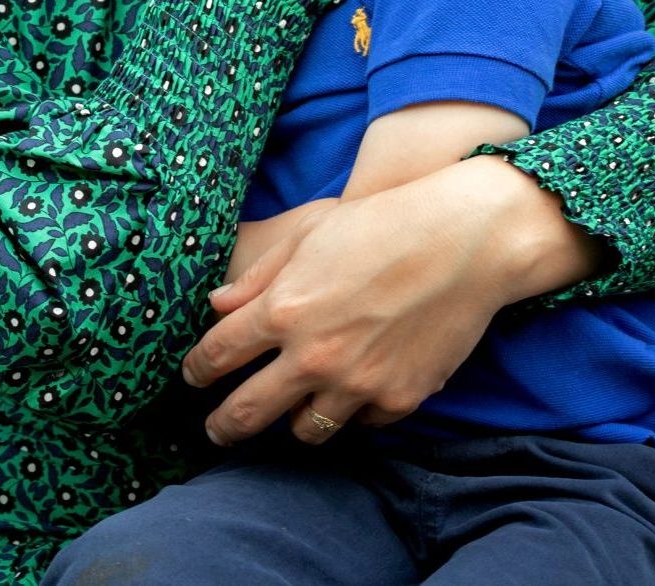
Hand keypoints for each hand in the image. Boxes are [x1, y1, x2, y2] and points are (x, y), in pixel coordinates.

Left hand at [180, 156, 604, 446]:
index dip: (196, 369)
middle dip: (223, 425)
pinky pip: (361, 423)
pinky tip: (351, 393)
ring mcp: (358, 384)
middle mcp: (314, 356)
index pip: (218, 353)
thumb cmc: (381, 224)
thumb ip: (257, 275)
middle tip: (214, 430)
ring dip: (290, 423)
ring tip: (286, 414)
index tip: (190, 376)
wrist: (463, 241)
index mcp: (284, 309)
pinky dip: (352, 412)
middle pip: (248, 411)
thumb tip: (217, 305)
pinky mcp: (399, 400)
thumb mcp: (308, 231)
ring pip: (305, 430)